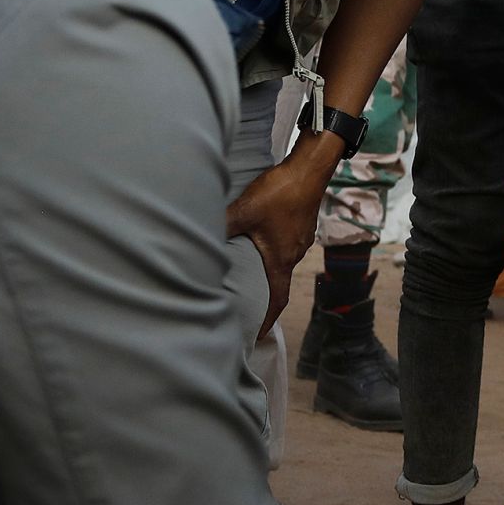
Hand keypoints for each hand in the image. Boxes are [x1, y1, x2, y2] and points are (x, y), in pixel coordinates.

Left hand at [226, 143, 337, 336]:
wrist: (310, 169)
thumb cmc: (280, 193)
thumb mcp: (245, 211)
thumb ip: (221, 227)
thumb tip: (194, 237)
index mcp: (281, 259)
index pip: (277, 299)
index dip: (268, 320)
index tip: (257, 335)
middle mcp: (294, 253)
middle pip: (279, 280)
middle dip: (263, 292)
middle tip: (244, 299)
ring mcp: (301, 238)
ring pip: (282, 258)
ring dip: (267, 265)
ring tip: (248, 266)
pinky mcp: (302, 223)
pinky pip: (287, 242)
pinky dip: (274, 247)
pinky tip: (261, 236)